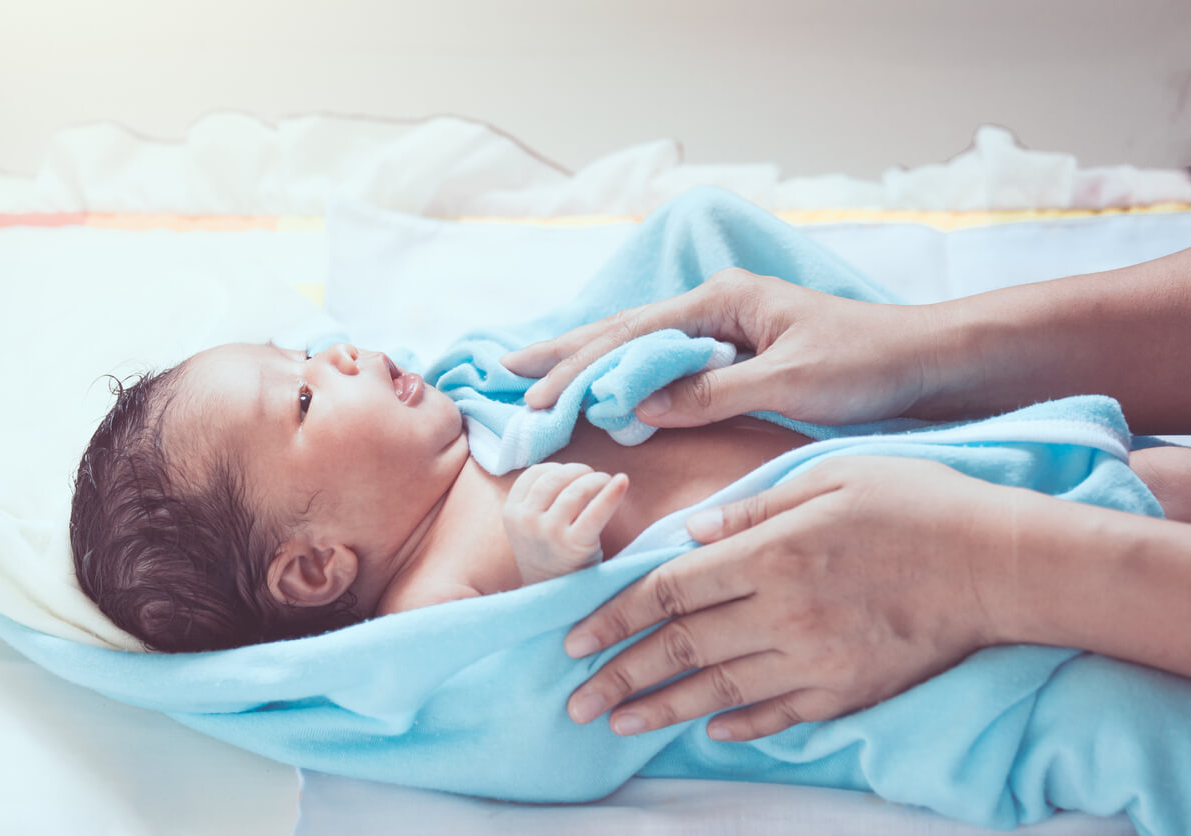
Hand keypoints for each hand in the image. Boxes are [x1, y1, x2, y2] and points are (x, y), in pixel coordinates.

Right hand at [501, 268, 941, 426]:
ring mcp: (727, 326)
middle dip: (567, 356)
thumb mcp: (788, 383)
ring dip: (590, 363)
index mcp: (723, 302)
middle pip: (625, 331)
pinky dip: (629, 376)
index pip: (632, 336)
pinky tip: (607, 387)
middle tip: (509, 378)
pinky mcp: (740, 351)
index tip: (533, 395)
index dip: (579, 367)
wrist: (926, 362)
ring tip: (539, 377)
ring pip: (641, 345)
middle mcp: (717, 306)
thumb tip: (636, 406)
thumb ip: (711, 393)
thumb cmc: (866, 366)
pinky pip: (668, 362)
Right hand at [504, 463, 629, 584]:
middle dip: (579, 471)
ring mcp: (548, 532)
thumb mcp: (529, 526)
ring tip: (608, 483)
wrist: (553, 600)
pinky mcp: (573, 545)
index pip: (535, 473)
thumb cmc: (549, 556)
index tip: (573, 476)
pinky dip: (612, 493)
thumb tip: (573, 469)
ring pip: (576, 489)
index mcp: (511, 512)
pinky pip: (596, 511)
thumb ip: (539, 499)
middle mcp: (526, 520)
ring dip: (596, 479)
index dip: (559, 469)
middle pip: (556, 477)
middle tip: (594, 478)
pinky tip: (623, 482)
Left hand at [563, 457, 1016, 740]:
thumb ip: (754, 505)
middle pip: (681, 646)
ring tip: (616, 723)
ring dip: (661, 707)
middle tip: (574, 699)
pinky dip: (741, 723)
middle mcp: (783, 612)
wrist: (1001, 564)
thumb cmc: (915, 504)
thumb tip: (692, 532)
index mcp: (770, 553)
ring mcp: (816, 658)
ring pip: (719, 689)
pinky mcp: (850, 689)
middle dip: (620, 673)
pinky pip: (781, 713)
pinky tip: (709, 731)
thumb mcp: (829, 475)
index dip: (614, 614)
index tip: (573, 636)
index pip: (670, 590)